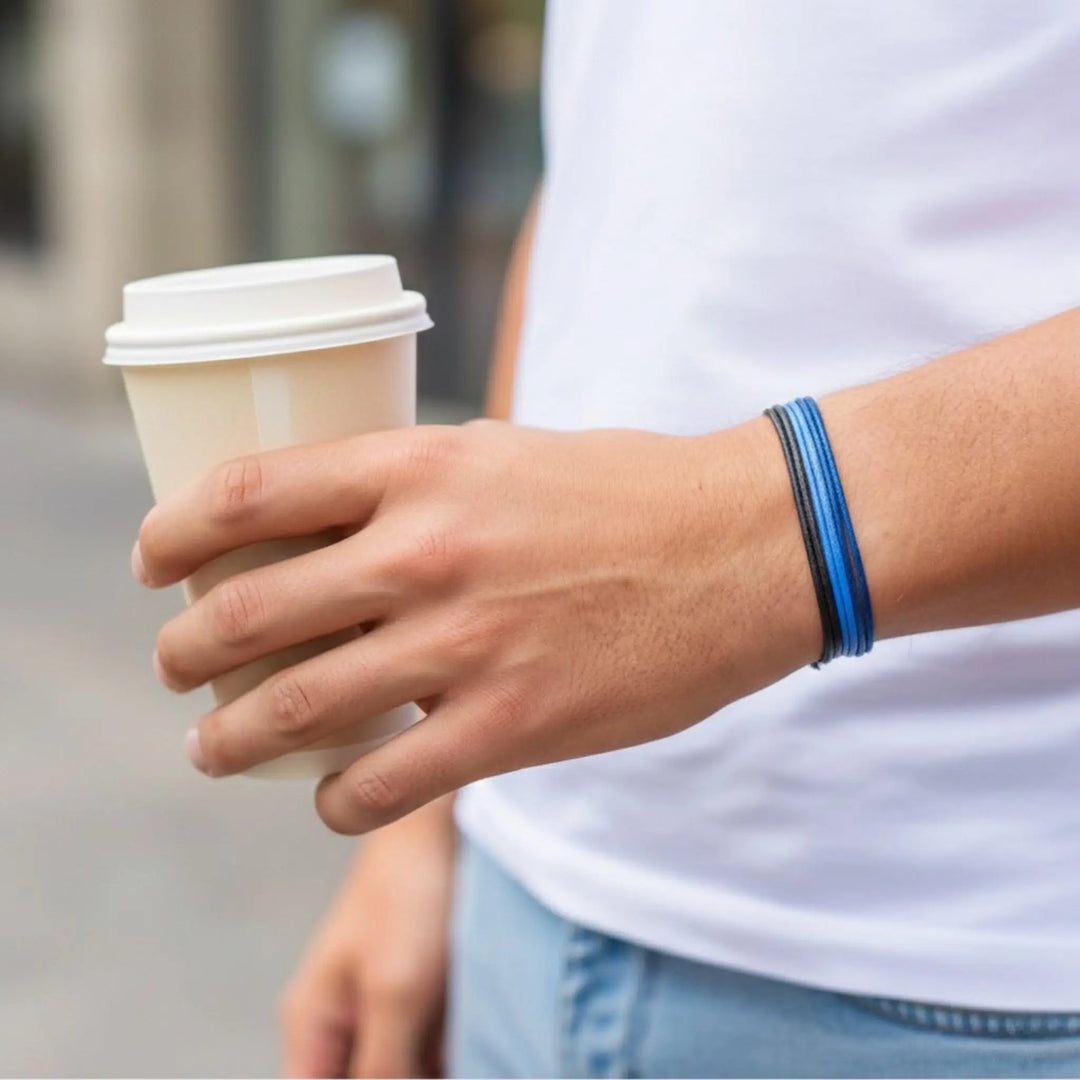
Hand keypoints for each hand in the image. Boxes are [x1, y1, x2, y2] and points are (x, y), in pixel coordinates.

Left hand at [136, 418, 817, 831]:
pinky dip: (334, 799)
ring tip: (211, 747)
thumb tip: (335, 531)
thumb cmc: (629, 492)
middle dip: (185, 651)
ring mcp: (465, 643)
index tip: (152, 562)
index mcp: (421, 465)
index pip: (248, 493)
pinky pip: (378, 785)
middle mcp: (425, 549)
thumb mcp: (505, 452)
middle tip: (176, 668)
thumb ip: (417, 486)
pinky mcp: (513, 726)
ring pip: (293, 709)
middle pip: (247, 612)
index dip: (175, 532)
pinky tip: (331, 795)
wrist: (746, 545)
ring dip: (229, 738)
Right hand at [280, 797, 455, 1077]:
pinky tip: (477, 1040)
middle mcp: (345, 1022)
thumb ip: (382, 1069)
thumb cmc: (410, 892)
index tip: (407, 1077)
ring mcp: (387, 1008)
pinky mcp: (427, 994)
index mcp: (314, 1026)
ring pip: (407, 1069)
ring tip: (464, 1046)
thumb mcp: (394, 992)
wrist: (447, 820)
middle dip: (408, 1079)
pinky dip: (455, 1053)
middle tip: (448, 1060)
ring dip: (434, 1068)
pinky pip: (437, 1048)